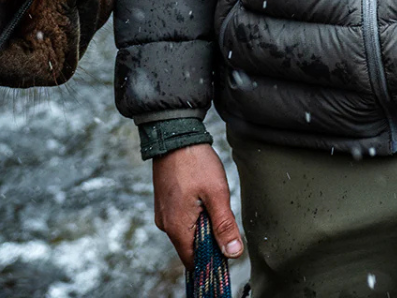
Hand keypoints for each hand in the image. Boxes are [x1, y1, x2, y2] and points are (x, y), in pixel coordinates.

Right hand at [152, 143, 243, 268]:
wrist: (175, 135)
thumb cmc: (196, 163)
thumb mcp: (216, 193)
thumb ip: (224, 225)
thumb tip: (233, 252)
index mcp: (176, 227)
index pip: (194, 260)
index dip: (212, 258)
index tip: (227, 245)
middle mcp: (165, 224)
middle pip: (190, 247)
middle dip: (209, 239)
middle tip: (223, 215)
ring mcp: (163, 213)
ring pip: (186, 231)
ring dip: (202, 224)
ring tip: (212, 201)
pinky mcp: (165, 203)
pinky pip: (181, 219)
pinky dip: (194, 215)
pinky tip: (203, 197)